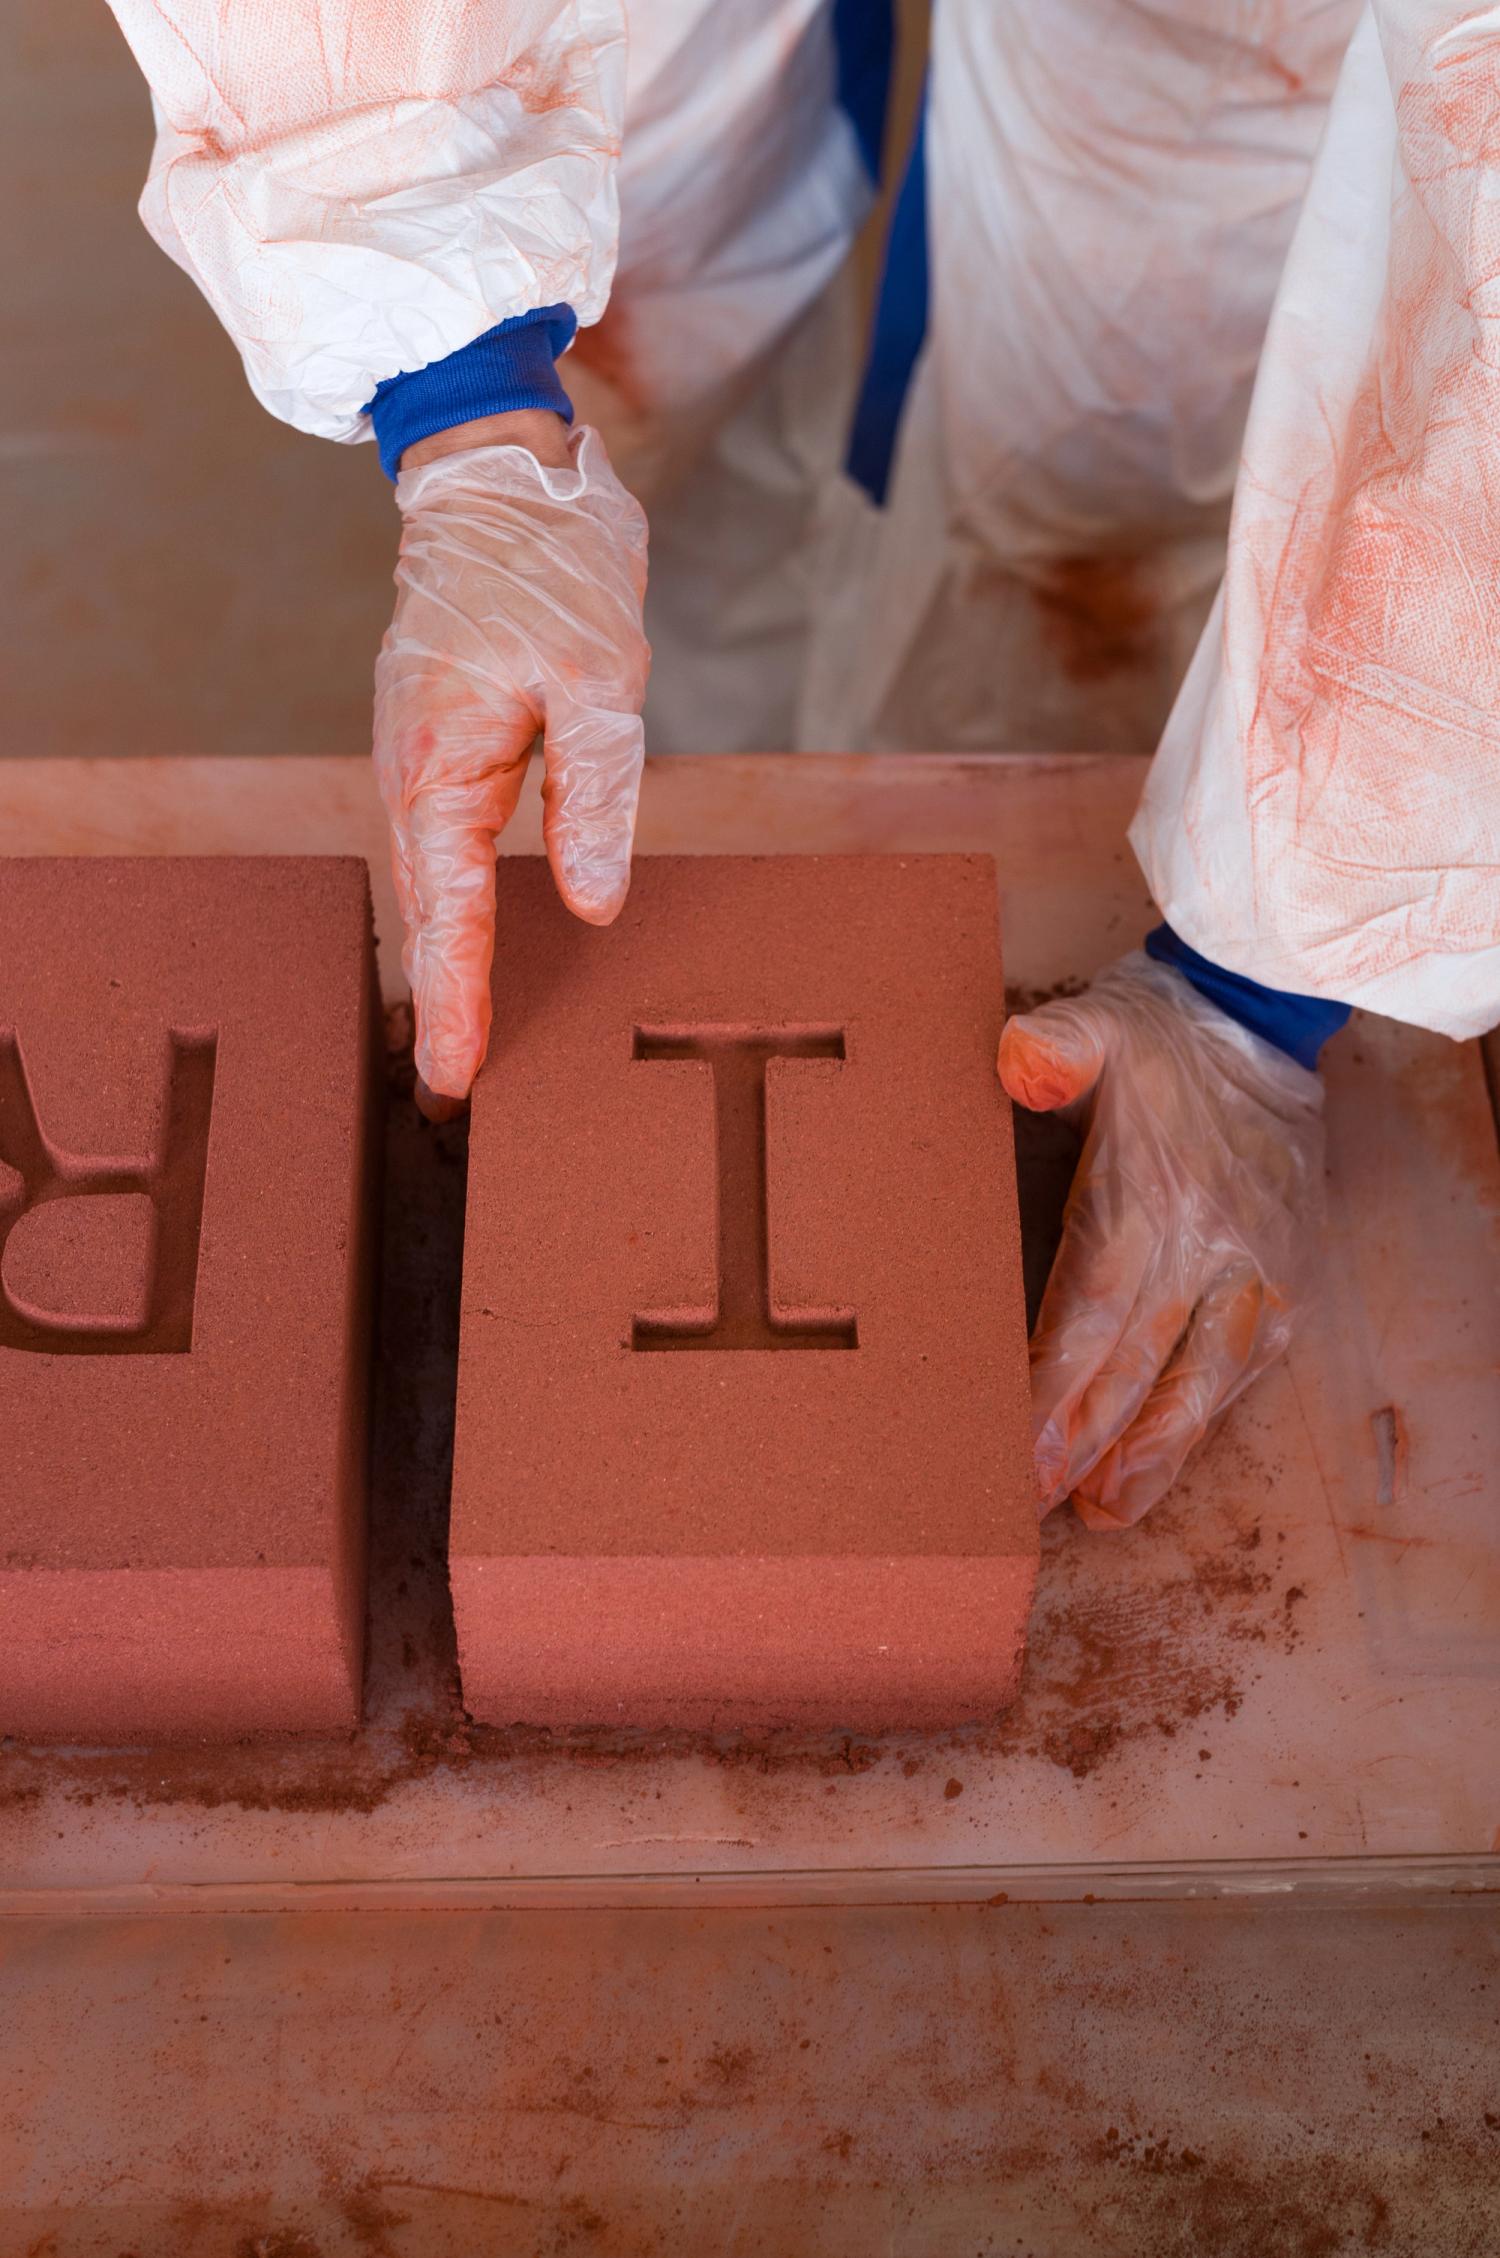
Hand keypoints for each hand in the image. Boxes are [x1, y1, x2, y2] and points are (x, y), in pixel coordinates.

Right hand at [374, 418, 649, 1117]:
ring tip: (456, 1037)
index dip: (458, 997)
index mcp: (443, 761)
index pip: (453, 908)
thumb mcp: (600, 677)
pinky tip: (463, 938)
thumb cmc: (552, 563)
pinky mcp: (436, 738)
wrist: (499, 472)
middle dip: (441, 998)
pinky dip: (449, 902)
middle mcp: (413, 767)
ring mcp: (418, 752)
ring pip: (430, 878)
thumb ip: (594, 796)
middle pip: (429, 908)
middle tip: (452, 1092)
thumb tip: (593, 905)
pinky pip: (439, 840)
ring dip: (441, 958)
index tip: (456, 1075)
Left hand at [998, 952, 1325, 1527]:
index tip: (1015, 1445)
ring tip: (1104, 1511)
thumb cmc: (1157, 1036)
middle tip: (1033, 1503)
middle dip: (1085, 1443)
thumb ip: (1053, 1048)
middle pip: (1140, 1363)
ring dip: (1153, 1453)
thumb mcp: (1095, 1024)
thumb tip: (1016, 1065)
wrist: (1262, 1019)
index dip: (1053, 1386)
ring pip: (1202, 1381)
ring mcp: (1255, 1266)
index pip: (1093, 1309)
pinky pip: (1245, 1364)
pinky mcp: (1285, 1276)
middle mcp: (1210, 1242)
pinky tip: (1165, 1460)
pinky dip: (1205, 1419)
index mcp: (1153, 1193)